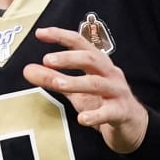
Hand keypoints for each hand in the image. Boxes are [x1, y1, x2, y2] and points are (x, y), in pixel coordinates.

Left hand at [22, 26, 148, 153]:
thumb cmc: (102, 103)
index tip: (40, 33)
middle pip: (91, 59)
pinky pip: (109, 112)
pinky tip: (82, 119)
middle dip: (69, 57)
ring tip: (57, 84)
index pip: (80, 43)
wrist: (132, 127)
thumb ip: (54, 79)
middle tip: (47, 60)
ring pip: (97, 84)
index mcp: (99, 64)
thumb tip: (27, 70)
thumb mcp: (76, 91)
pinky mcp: (122, 112)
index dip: (61, 36)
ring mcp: (117, 92)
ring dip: (76, 82)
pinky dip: (95, 115)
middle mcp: (110, 73)